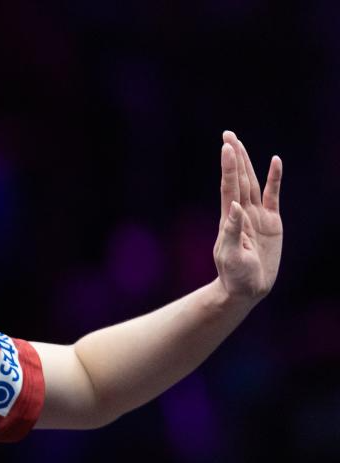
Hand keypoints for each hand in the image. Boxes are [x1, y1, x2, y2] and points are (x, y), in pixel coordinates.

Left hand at [215, 130, 282, 300]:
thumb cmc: (234, 276)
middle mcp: (241, 213)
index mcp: (229, 219)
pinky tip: (275, 162)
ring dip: (247, 163)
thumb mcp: (230, 256)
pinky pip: (273, 196)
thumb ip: (231, 232)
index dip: (228, 167)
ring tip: (240, 143)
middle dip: (234, 157)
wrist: (246, 289)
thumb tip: (234, 207)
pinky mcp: (272, 222)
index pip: (229, 188)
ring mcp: (257, 216)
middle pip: (239, 179)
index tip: (226, 147)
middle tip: (228, 134)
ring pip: (253, 183)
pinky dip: (275, 179)